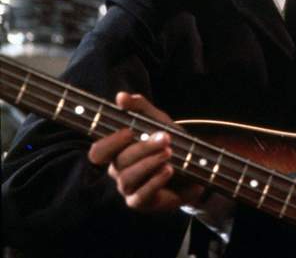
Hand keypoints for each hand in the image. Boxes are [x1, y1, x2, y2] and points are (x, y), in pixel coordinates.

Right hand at [88, 92, 203, 213]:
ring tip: (169, 153)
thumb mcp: (157, 120)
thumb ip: (139, 108)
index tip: (130, 131)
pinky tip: (169, 170)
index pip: (98, 152)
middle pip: (120, 162)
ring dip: (150, 163)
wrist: (194, 166)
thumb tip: (120, 96)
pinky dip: (155, 181)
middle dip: (143, 147)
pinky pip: (140, 195)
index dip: (110, 143)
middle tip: (165, 137)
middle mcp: (117, 171)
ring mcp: (127, 188)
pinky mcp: (140, 202)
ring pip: (128, 178)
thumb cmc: (170, 142)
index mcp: (116, 152)